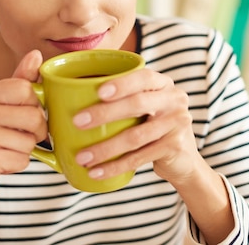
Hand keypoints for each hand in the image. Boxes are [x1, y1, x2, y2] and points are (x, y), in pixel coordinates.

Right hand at [0, 50, 47, 205]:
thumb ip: (19, 81)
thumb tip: (37, 54)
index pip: (25, 88)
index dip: (35, 105)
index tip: (27, 116)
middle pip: (33, 115)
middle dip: (37, 131)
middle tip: (21, 137)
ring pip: (30, 140)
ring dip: (26, 149)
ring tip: (6, 150)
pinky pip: (22, 159)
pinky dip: (18, 164)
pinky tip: (1, 163)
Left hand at [72, 68, 199, 183]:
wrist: (183, 159)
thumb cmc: (152, 127)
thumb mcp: (145, 107)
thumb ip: (121, 100)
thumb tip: (64, 98)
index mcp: (163, 84)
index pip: (144, 77)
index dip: (122, 83)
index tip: (99, 91)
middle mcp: (174, 100)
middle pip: (138, 104)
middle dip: (105, 113)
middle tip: (77, 122)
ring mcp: (177, 124)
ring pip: (136, 136)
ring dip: (106, 148)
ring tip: (83, 156)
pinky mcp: (175, 147)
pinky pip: (140, 157)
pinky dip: (116, 166)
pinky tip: (98, 172)